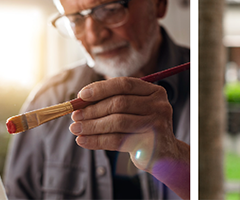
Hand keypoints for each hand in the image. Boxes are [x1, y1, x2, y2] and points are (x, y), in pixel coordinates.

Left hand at [71, 77, 189, 197]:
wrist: (164, 155)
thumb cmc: (143, 129)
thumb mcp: (135, 111)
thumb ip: (116, 102)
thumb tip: (81, 100)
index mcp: (155, 91)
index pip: (125, 84)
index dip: (101, 88)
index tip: (81, 95)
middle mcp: (158, 105)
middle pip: (119, 103)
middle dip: (93, 109)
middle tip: (74, 116)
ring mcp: (156, 124)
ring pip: (117, 122)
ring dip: (92, 125)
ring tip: (75, 128)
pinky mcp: (148, 144)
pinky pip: (117, 140)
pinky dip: (96, 140)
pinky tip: (82, 141)